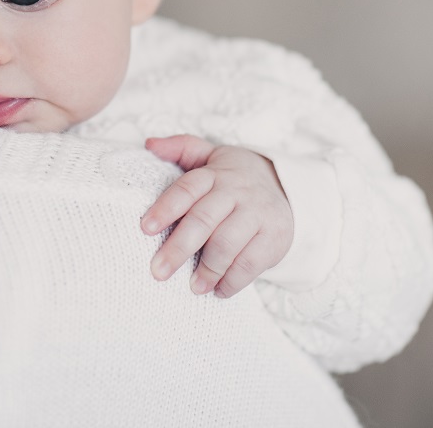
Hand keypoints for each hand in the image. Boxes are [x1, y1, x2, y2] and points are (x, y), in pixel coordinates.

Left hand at [141, 135, 294, 297]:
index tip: (144, 228)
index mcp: (215, 174)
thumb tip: (149, 143)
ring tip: (193, 287)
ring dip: (208, 269)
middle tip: (158, 271)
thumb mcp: (211, 156)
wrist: (288, 189)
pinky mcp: (274, 236)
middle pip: (203, 220)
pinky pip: (251, 262)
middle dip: (179, 248)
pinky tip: (219, 290)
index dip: (165, 208)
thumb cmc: (235, 178)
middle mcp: (236, 191)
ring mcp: (257, 214)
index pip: (187, 188)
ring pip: (227, 243)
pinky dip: (233, 280)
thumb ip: (181, 148)